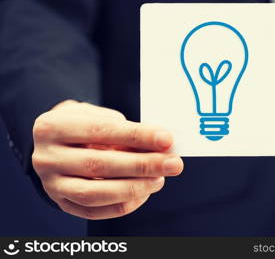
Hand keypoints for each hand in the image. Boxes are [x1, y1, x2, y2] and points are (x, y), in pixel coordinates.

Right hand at [31, 100, 182, 219]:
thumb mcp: (98, 116)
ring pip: (96, 194)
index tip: (166, 140)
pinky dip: (125, 204)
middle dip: (143, 165)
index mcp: (53, 127)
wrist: (54, 141)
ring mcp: (51, 184)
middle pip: (100, 165)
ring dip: (136, 188)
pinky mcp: (61, 203)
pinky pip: (95, 211)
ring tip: (160, 178)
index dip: (137, 136)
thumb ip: (124, 131)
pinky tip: (145, 192)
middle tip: (174, 163)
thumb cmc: (83, 125)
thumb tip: (159, 148)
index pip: (102, 131)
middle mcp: (46, 158)